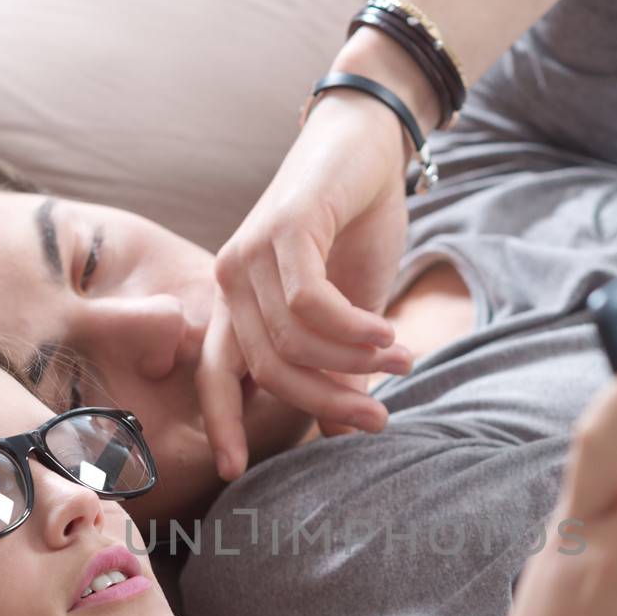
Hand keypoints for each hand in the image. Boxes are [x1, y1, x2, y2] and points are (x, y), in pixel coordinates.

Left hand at [197, 92, 416, 480]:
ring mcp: (250, 252)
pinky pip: (312, 305)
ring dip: (354, 362)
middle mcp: (231, 279)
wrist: (369, 143)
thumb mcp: (351, 310)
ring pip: (294, 341)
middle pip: (271, 369)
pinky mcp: (283, 229)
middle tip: (379, 420)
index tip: (236, 472)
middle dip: (327, 400)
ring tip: (400, 360)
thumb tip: (337, 427)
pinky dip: (353, 329)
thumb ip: (338, 364)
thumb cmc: (356, 226)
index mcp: (238, 303)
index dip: (223, 423)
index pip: (217, 375)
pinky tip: (386, 333)